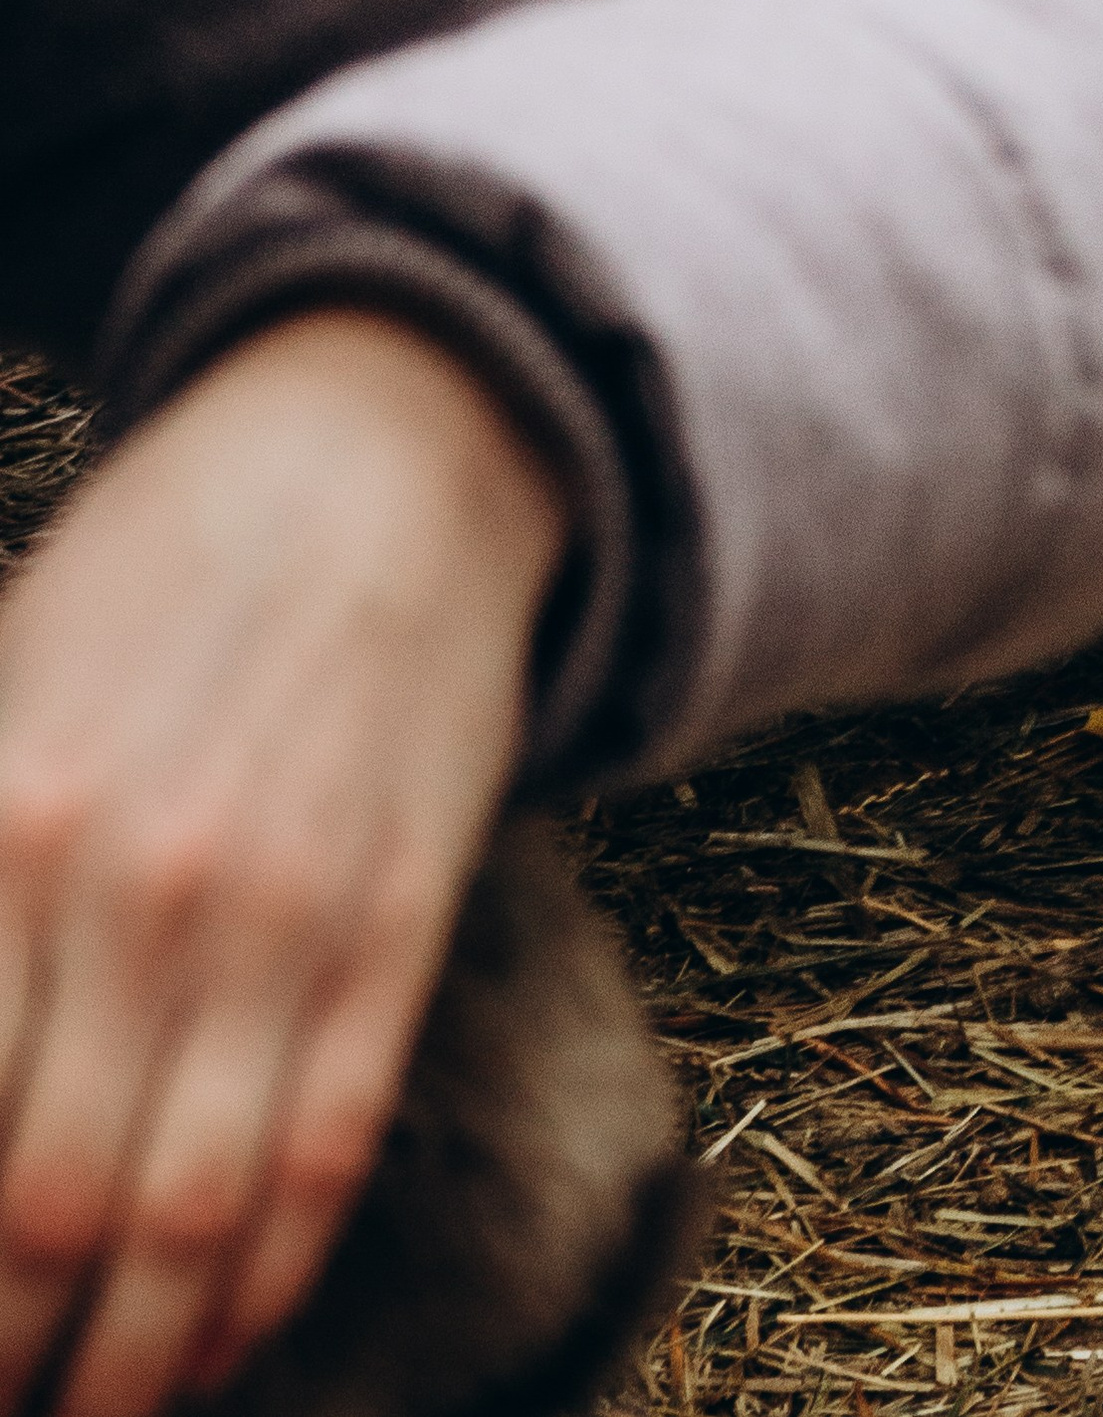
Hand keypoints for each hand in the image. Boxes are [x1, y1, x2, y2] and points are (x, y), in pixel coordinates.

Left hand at [0, 313, 564, 1416]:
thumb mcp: (5, 690)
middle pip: (42, 1207)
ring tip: (93, 1411)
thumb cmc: (165, 566)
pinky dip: (267, 1279)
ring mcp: (281, 913)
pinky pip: (325, 1149)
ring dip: (128, 1360)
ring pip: (188, 1217)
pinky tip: (223, 1337)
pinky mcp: (397, 920)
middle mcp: (134, 889)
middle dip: (8, 1348)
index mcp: (7, 821)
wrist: (391, 450)